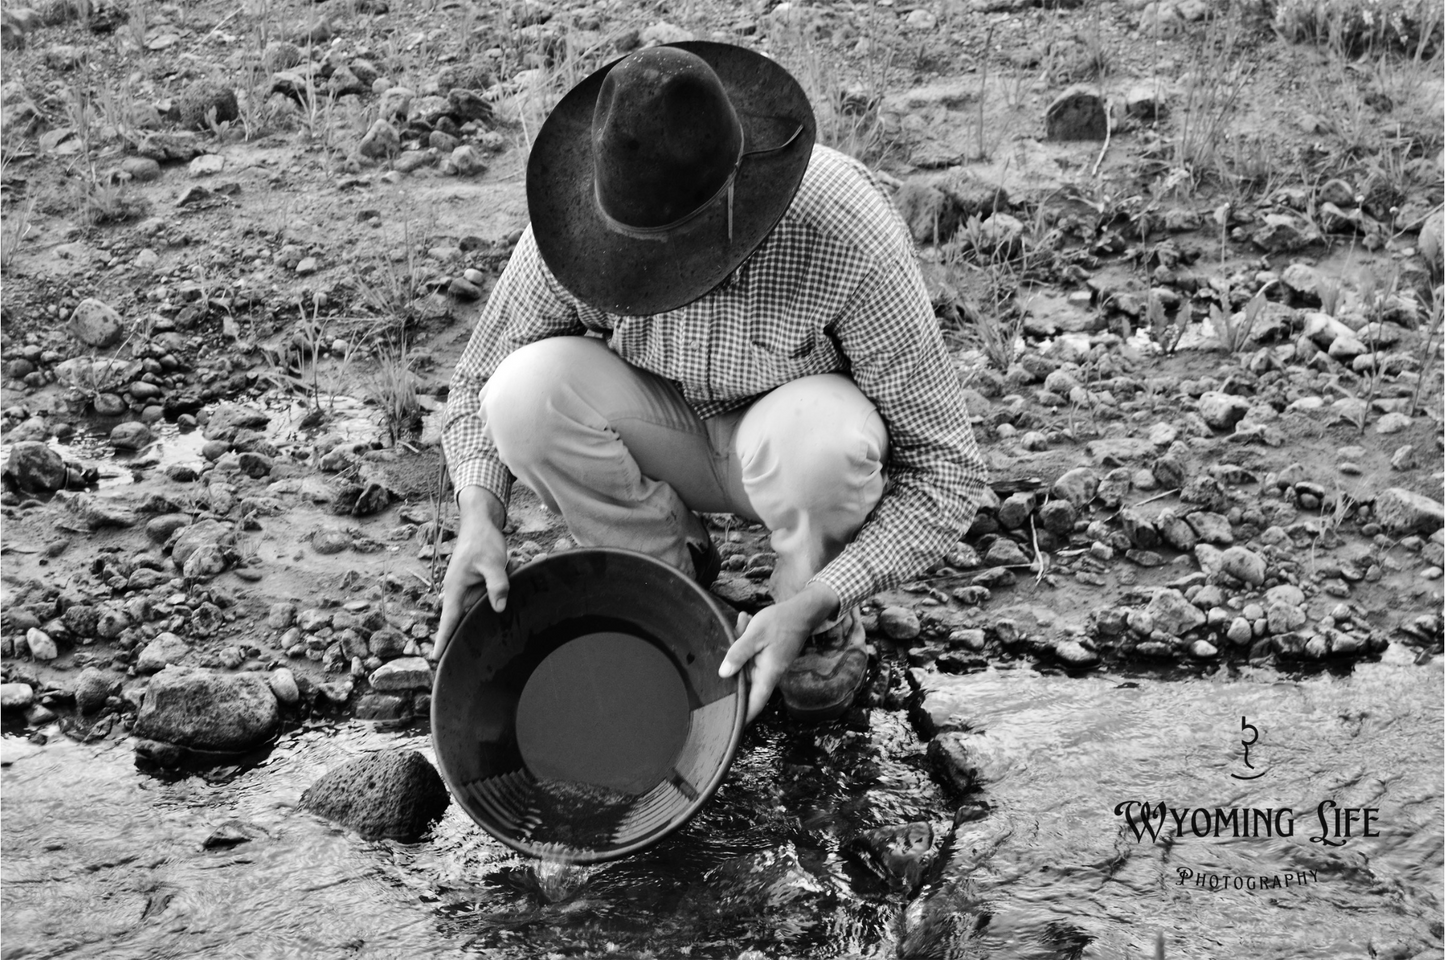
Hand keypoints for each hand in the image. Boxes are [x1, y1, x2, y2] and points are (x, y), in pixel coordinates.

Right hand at [432, 489, 509, 661]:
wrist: (481, 525)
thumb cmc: (482, 542)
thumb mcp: (493, 562)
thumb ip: (497, 584)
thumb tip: (499, 608)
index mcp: (455, 588)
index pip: (449, 619)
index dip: (443, 639)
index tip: (436, 657)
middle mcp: (459, 592)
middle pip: (463, 619)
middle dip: (468, 633)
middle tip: (470, 654)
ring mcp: (469, 590)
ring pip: (480, 608)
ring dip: (491, 605)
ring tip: (495, 594)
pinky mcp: (479, 586)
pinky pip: (488, 597)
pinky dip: (497, 595)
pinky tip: (506, 579)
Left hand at [719, 582, 839, 721]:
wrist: (803, 611)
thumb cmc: (781, 622)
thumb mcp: (755, 634)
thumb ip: (739, 653)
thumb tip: (724, 673)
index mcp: (768, 674)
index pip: (754, 704)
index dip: (742, 716)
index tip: (728, 725)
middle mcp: (769, 673)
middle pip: (745, 681)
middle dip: (733, 666)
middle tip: (730, 644)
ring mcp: (768, 664)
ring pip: (746, 664)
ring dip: (739, 647)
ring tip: (743, 624)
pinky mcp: (767, 655)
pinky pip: (751, 653)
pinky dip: (745, 640)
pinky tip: (745, 621)